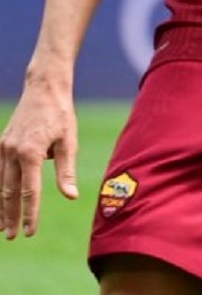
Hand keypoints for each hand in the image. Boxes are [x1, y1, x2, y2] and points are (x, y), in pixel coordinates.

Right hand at [1, 79, 80, 239]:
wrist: (44, 89)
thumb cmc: (61, 115)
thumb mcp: (69, 141)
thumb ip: (66, 171)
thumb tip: (70, 197)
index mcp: (31, 153)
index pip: (30, 192)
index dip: (30, 214)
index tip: (29, 231)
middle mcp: (12, 152)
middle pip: (9, 192)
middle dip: (10, 216)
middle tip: (12, 236)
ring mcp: (2, 148)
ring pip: (0, 184)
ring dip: (0, 206)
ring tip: (2, 226)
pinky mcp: (0, 144)